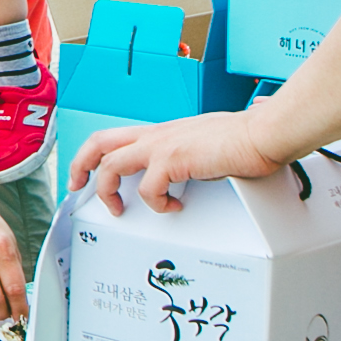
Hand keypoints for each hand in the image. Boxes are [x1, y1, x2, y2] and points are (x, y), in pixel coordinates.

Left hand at [70, 110, 284, 214]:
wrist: (263, 134)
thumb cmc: (245, 139)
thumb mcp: (205, 143)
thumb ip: (190, 153)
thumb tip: (193, 166)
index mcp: (162, 132)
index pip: (116, 137)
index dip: (94, 154)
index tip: (87, 172)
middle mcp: (156, 136)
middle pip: (99, 142)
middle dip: (79, 165)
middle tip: (76, 186)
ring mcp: (162, 146)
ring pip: (111, 165)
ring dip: (108, 191)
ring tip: (119, 209)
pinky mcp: (173, 160)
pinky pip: (148, 190)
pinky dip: (155, 204)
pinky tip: (172, 207)